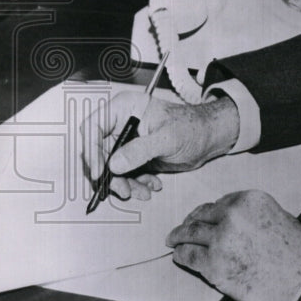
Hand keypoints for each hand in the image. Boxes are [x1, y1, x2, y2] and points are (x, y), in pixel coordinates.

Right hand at [81, 91, 239, 200]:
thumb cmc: (192, 127)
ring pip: (111, 167)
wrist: (209, 138)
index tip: (100, 172)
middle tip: (123, 189)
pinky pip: (125, 174)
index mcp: (125, 108)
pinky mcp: (135, 157)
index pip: (93, 127)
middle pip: (99, 151)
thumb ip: (140, 150)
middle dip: (110, 174)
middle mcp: (121, 124)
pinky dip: (135, 183)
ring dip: (124, 183)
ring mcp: (128, 141)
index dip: (91, 150)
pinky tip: (151, 186)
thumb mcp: (167, 138)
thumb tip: (114, 164)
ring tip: (141, 192)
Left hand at [166, 190, 300, 300]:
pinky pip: (189, 255)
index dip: (210, 212)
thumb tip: (245, 223)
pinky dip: (181, 255)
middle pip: (203, 215)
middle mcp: (233, 214)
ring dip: (178, 236)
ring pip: (190, 232)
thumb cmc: (299, 257)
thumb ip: (258, 216)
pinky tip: (179, 256)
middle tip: (184, 227)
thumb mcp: (283, 220)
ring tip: (173, 240)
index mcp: (251, 200)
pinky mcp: (213, 263)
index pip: (221, 202)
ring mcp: (220, 239)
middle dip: (191, 221)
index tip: (204, 216)